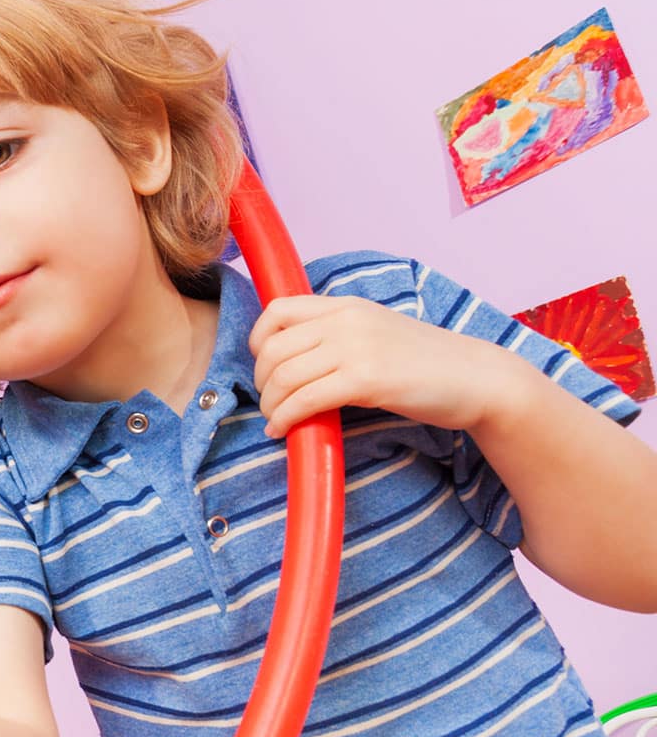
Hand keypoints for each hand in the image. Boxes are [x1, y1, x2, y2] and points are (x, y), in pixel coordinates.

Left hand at [250, 295, 525, 437]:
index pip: (278, 310)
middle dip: (261, 381)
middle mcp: (346, 320)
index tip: (264, 367)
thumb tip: (292, 361)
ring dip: (271, 405)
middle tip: (269, 402)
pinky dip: (286, 418)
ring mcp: (356, 347)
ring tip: (276, 420)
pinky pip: (305, 399)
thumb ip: (337, 336)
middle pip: (273, 349)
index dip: (259, 341)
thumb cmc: (426, 363)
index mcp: (346, 306)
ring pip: (284, 376)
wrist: (478, 378)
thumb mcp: (376, 333)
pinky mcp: (366, 379)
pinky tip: (284, 430)